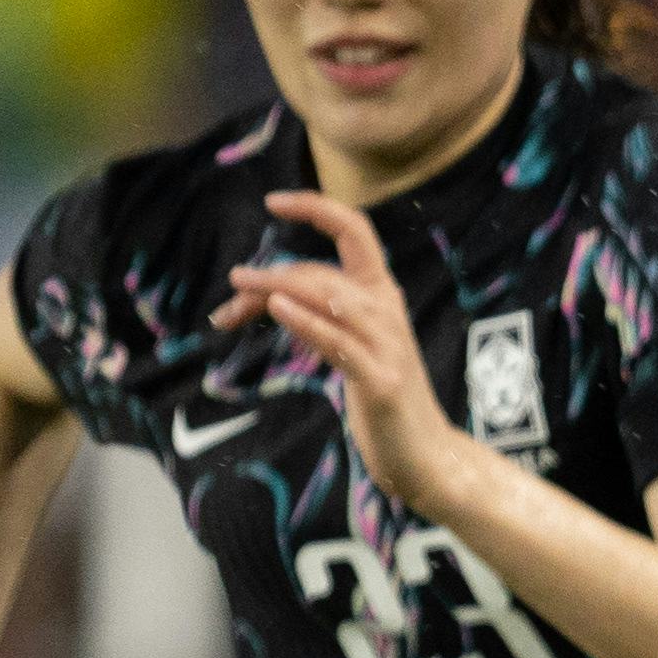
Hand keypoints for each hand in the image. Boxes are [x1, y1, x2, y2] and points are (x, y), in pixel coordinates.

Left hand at [221, 188, 481, 519]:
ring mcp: (387, 346)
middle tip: (231, 291)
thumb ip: (319, 318)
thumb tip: (268, 299)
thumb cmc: (383, 399)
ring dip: (279, 286)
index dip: (316, 209)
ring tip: (239, 286)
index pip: (355, 232)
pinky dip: (307, 322)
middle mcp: (388, 313)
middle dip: (272, 277)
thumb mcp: (351, 348)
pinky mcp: (380, 381)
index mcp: (383, 297)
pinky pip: (338, 343)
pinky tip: (278, 308)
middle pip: (323, 274)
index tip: (273, 202)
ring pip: (329, 298)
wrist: (426, 455)